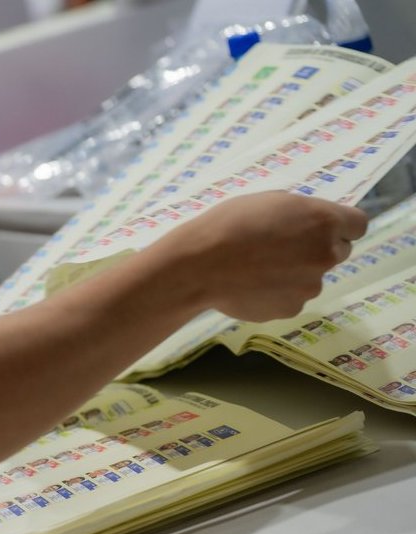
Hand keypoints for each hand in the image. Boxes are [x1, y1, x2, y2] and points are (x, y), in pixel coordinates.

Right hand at [154, 191, 367, 321]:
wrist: (198, 266)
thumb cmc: (229, 223)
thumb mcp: (269, 200)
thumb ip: (301, 212)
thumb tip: (310, 226)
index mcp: (324, 221)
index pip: (358, 224)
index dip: (339, 226)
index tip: (319, 228)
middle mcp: (326, 255)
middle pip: (337, 252)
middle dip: (316, 249)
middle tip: (281, 248)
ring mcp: (310, 287)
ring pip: (311, 278)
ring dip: (295, 274)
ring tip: (257, 270)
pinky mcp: (291, 309)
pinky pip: (291, 298)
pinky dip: (277, 293)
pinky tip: (251, 286)